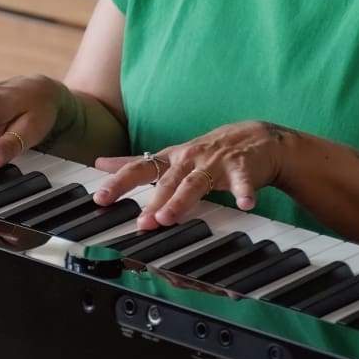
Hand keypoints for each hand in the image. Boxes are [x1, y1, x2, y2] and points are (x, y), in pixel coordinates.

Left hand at [94, 120, 291, 228]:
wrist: (257, 137)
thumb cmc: (210, 149)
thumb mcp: (172, 154)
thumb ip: (139, 162)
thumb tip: (102, 163)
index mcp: (173, 158)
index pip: (141, 168)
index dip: (120, 182)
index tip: (100, 197)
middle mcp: (191, 158)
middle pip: (168, 180)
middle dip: (153, 201)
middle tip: (142, 222)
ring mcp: (216, 162)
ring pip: (196, 183)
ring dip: (182, 200)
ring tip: (169, 217)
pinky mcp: (243, 168)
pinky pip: (243, 182)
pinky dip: (243, 193)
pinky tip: (245, 204)